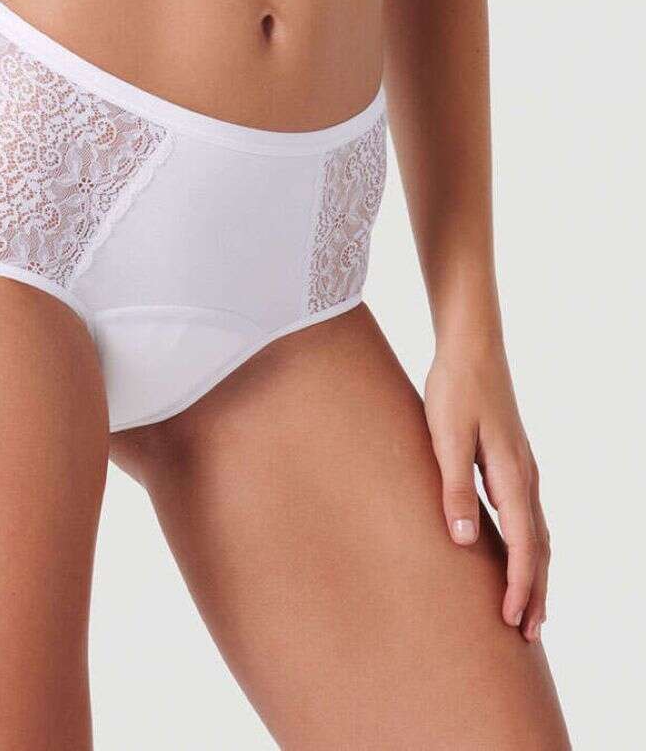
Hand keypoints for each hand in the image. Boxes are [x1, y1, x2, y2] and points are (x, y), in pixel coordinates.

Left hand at [424, 343, 549, 642]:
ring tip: (528, 607)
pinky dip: (529, 546)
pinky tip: (516, 552)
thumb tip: (462, 541)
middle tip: (529, 634)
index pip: (523, 544)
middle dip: (535, 591)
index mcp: (511, 475)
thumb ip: (453, 487)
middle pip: (538, 547)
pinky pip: (527, 515)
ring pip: (537, 533)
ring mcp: (522, 469)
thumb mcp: (445, 438)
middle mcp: (525, 476)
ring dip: (534, 572)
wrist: (471, 348)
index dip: (518, 585)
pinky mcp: (511, 461)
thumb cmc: (454, 390)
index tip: (511, 622)